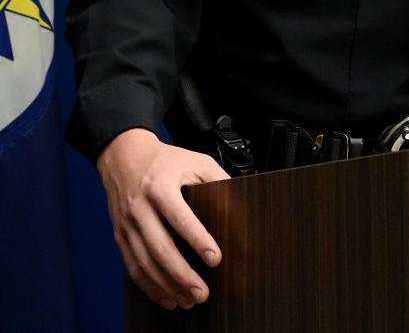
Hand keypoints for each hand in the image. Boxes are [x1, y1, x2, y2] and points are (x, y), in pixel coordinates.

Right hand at [96, 128, 229, 309]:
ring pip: (145, 264)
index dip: (199, 240)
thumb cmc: (165, 161)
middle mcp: (140, 209)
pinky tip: (167, 297)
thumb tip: (239, 205)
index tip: (215, 259)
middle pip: (160, 249)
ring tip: (189, 300)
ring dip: (167, 287)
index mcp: (160, 187)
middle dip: (182, 275)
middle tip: (203, 292)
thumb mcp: (195, 161)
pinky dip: (150, 287)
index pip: (181, 218)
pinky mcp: (120, 237)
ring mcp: (127, 225)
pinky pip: (133, 268)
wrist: (124, 157)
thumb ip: (218, 179)